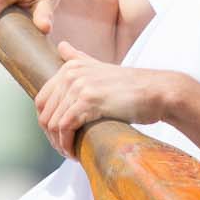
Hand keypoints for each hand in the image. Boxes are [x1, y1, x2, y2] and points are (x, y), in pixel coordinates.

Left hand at [32, 42, 173, 155]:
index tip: (59, 137)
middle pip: (44, 114)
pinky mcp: (88, 101)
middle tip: (66, 150)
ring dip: (59, 144)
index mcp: (70, 67)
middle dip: (52, 137)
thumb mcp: (101, 67)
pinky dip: (67, 144)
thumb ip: (79, 58)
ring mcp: (79, 86)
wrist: (157, 91)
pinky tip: (76, 153)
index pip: (42, 100)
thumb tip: (61, 46)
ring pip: (53, 123)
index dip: (47, 123)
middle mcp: (71, 74)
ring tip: (71, 154)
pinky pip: (65, 127)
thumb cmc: (132, 87)